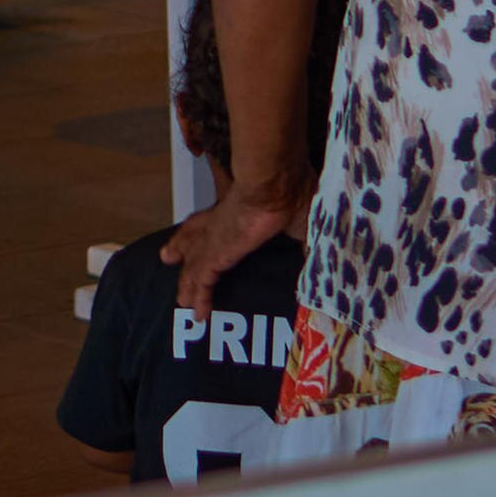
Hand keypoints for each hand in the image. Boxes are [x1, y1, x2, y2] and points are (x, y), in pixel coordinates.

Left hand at [166, 183, 304, 322]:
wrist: (275, 185)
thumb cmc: (294, 196)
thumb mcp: (307, 223)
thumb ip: (308, 244)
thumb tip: (324, 262)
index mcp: (243, 208)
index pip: (223, 219)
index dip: (214, 229)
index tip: (216, 239)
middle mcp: (223, 220)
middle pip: (197, 235)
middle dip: (185, 247)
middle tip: (171, 257)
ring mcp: (216, 237)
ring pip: (195, 262)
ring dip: (187, 280)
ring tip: (182, 297)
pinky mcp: (214, 252)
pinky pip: (201, 279)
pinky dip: (197, 295)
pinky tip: (196, 312)